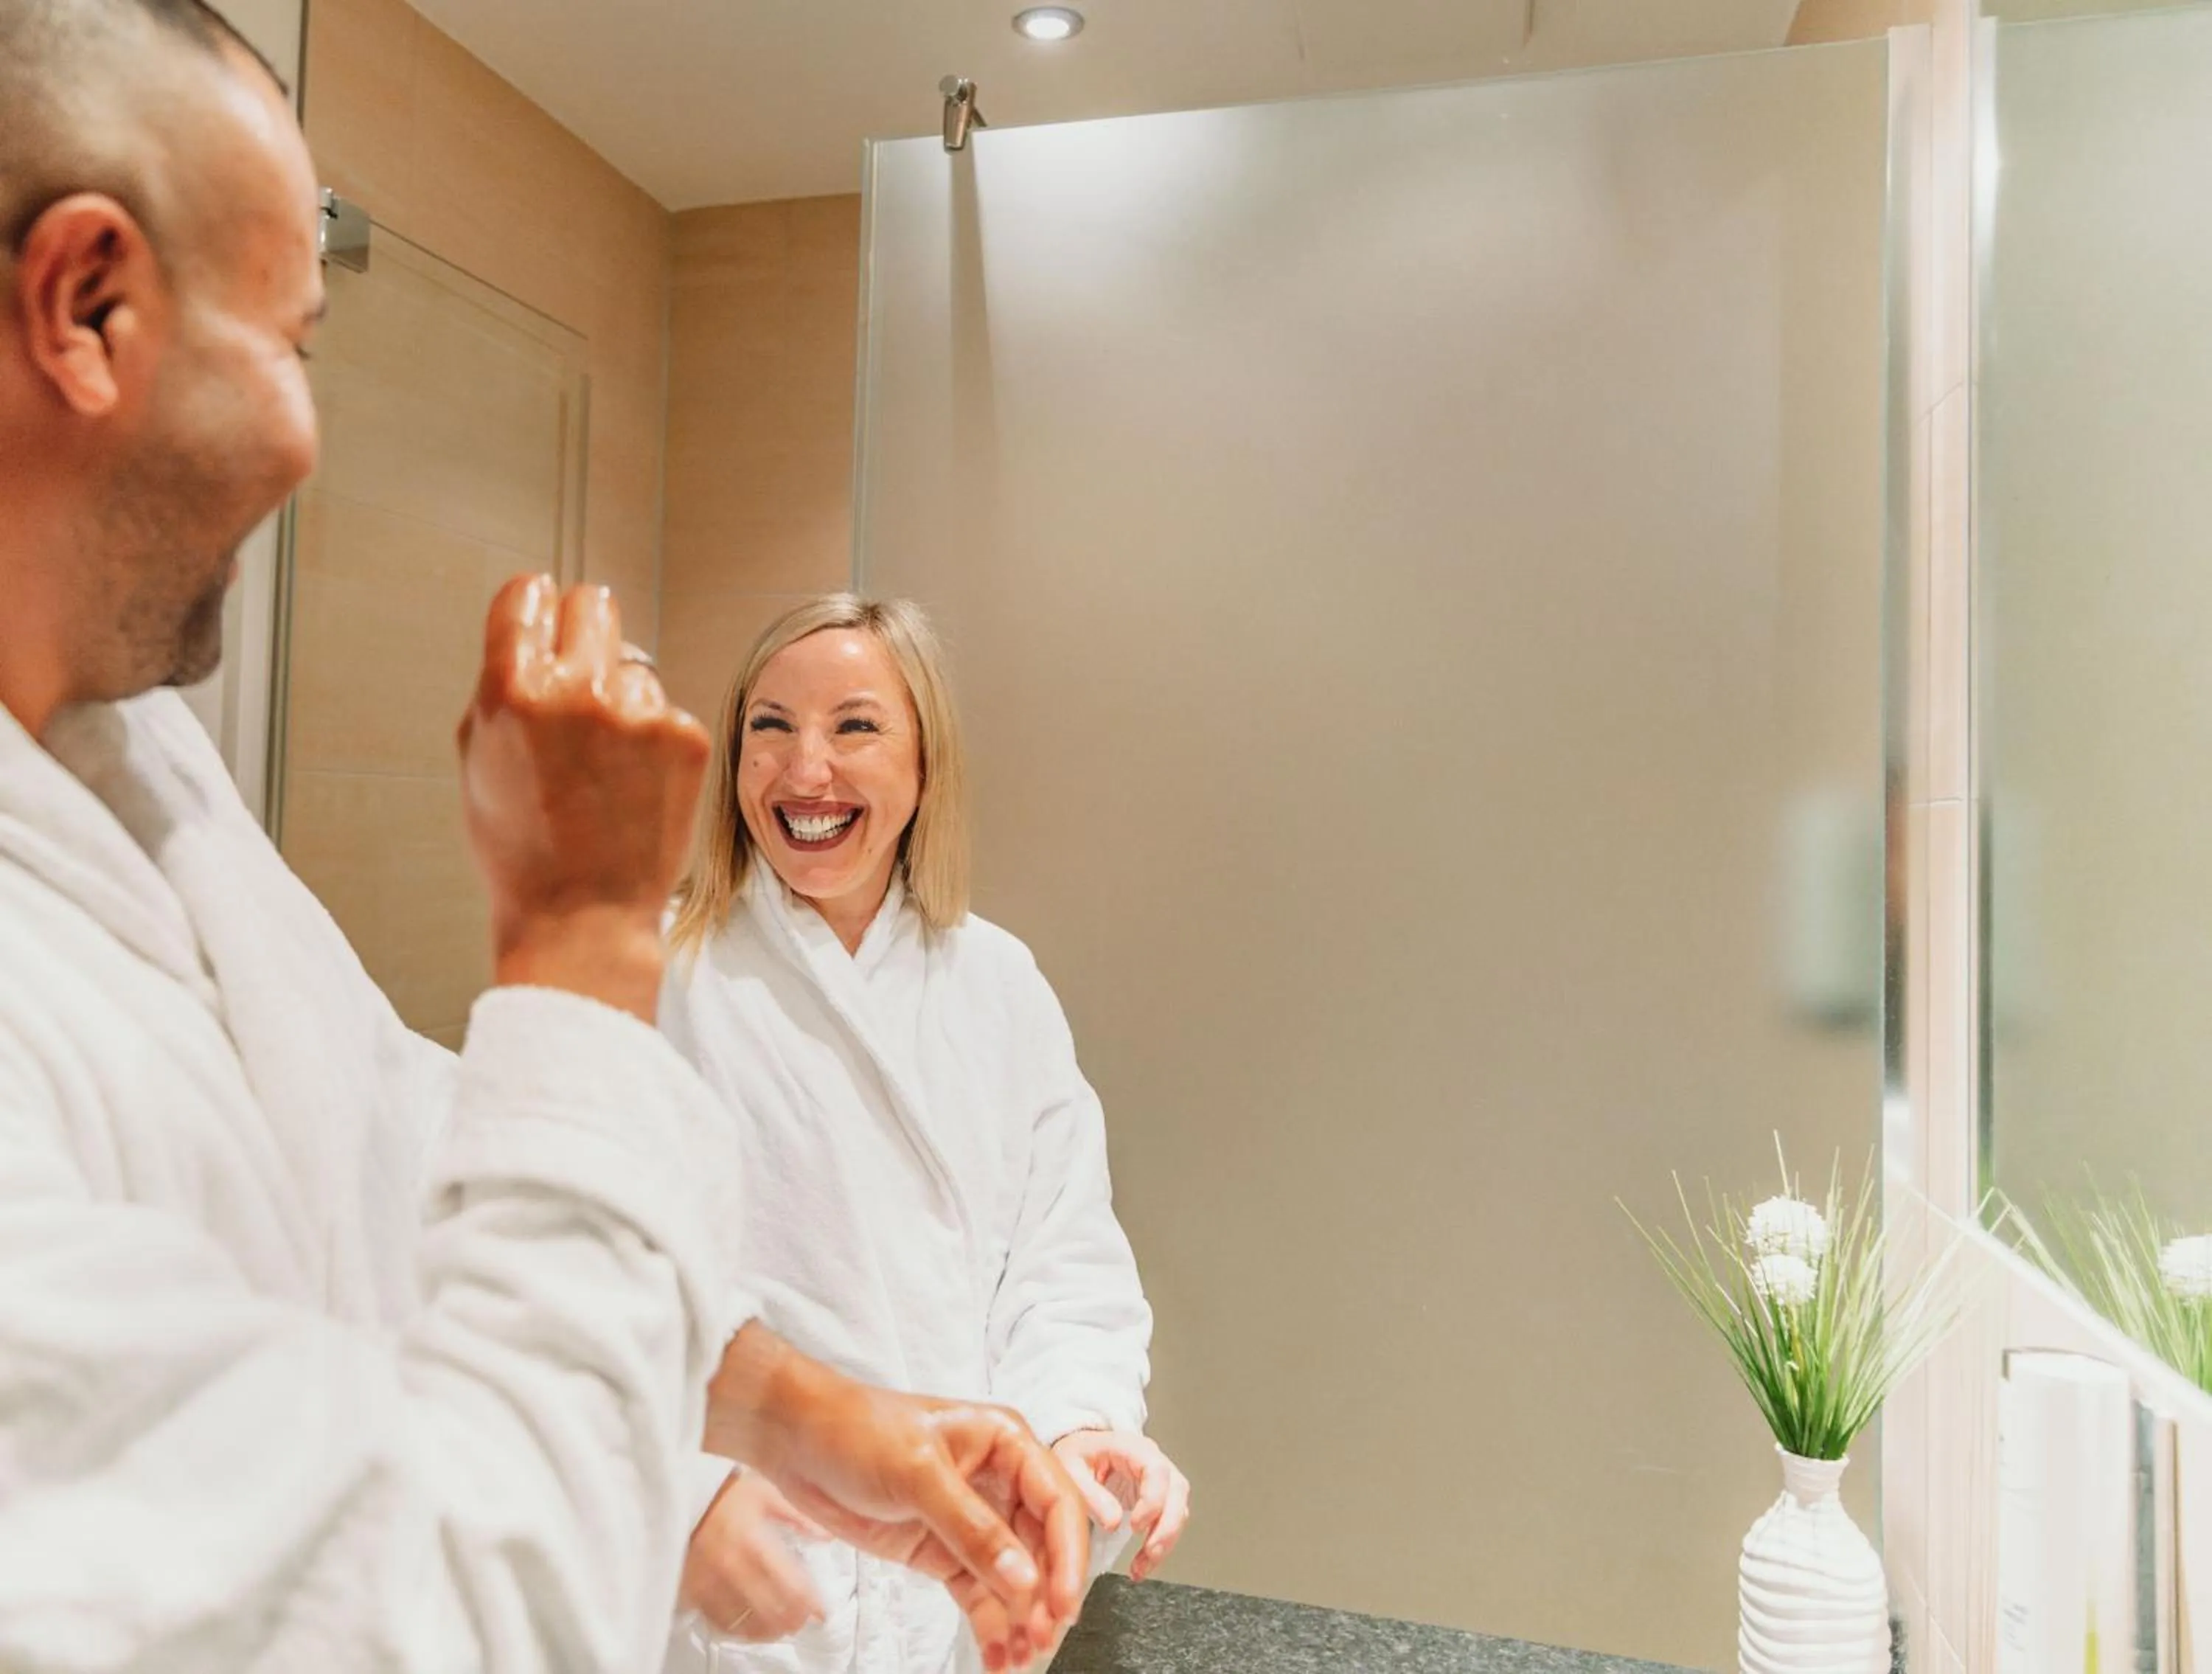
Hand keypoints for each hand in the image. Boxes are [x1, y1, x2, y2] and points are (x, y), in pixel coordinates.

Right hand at [457, 576, 707, 1020]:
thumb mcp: (478, 757)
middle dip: (583, 631)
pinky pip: (665, 710)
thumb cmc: (521, 845)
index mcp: (513, 688)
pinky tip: (635, 785)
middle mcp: (578, 689)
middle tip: (579, 679)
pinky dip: (653, 739)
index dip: (533, 610)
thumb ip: (503, 684)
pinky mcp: (686, 736)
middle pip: (593, 602)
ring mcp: (639, 712)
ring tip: (604, 764)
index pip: (529, 593)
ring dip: (620, 697)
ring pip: (633, 663)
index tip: (539, 625)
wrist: (582, 916)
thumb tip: (531, 629)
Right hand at [681, 1471, 827, 1642]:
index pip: (790, 1583)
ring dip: (767, 1630)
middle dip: (791, 1620)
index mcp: (755, 1542)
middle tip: (803, 1621)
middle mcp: (733, 1567)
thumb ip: (799, 1516)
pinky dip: (738, 1629)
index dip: (810, 1603)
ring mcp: (711, 1583)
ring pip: (744, 1622)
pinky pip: (718, 1621)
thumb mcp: (768, 1494)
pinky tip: (750, 1626)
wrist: (679, 1495)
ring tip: (781, 1628)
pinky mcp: (693, 1591)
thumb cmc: (725, 1493)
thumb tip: (827, 1536)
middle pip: (770, 1610)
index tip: (821, 1612)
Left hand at [706, 1327, 1089, 1670]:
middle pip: (1042, 1547)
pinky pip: (980, 1593)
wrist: (798, 1442)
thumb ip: (973, 1528)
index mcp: (1006, 1444)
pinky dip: (992, 1624)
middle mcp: (998, 1482)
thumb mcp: (919, 1473)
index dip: (1069, 1554)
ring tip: (1021, 1656)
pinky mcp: (944, 1551)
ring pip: (1014, 1577)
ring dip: (1022, 1618)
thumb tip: (1024, 1577)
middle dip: (1045, 1595)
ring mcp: (972, 1520)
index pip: (1057, 1502)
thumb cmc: (857, 1429)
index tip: (1064, 1602)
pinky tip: (998, 1654)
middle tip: (1041, 1638)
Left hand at [1051, 1430, 1190, 1581]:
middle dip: (1167, 1526)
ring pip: (1179, 1507)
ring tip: (1142, 1566)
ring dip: (1166, 1540)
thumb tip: (1113, 1523)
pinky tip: (1144, 1562)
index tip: (1135, 1526)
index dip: (1152, 1500)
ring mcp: (1159, 1477)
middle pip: (1177, 1490)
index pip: (1156, 1469)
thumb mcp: (1069, 1469)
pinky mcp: (1158, 1495)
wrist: (1079, 1451)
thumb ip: (1090, 1494)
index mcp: (1130, 1447)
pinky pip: (1170, 1519)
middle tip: (1149, 1552)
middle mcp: (1151, 1459)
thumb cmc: (1075, 1455)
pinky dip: (1161, 1543)